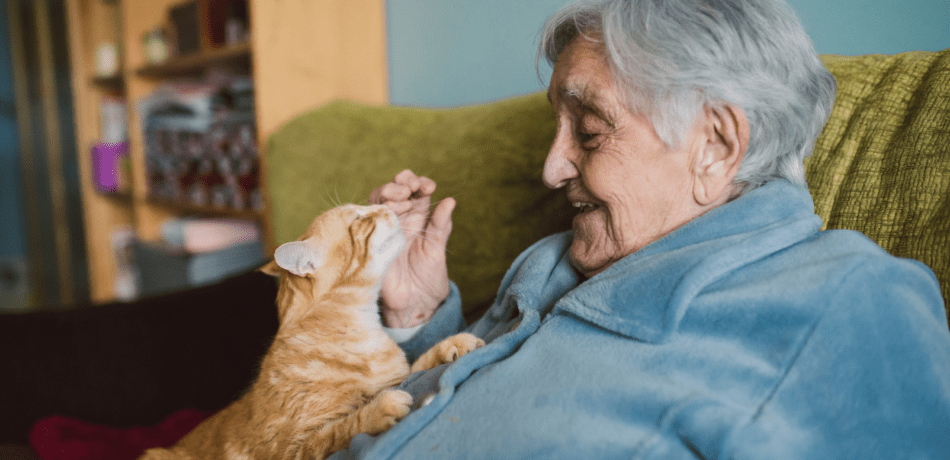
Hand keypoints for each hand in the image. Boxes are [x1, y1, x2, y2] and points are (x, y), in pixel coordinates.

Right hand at [369, 169, 454, 327]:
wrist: (415, 305)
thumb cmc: (428, 279)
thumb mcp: (438, 249)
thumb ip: (441, 225)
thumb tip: (451, 200)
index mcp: (417, 218)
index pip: (416, 191)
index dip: (420, 183)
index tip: (429, 186)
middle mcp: (399, 220)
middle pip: (394, 190)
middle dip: (402, 182)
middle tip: (412, 186)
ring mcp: (384, 229)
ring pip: (379, 200)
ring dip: (389, 192)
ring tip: (403, 196)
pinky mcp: (372, 242)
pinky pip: (367, 220)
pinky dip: (377, 211)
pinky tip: (390, 211)